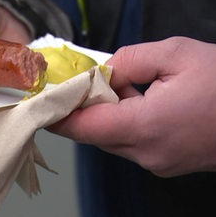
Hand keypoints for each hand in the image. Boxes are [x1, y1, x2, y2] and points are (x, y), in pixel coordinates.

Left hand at [47, 36, 215, 176]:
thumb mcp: (176, 53)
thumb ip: (128, 60)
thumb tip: (102, 72)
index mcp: (145, 127)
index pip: (81, 126)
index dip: (56, 112)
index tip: (39, 99)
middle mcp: (147, 153)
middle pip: (93, 133)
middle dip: (82, 107)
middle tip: (81, 81)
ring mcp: (158, 163)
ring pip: (111, 139)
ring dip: (106, 114)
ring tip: (122, 86)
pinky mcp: (167, 163)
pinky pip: (132, 143)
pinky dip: (125, 123)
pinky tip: (141, 101)